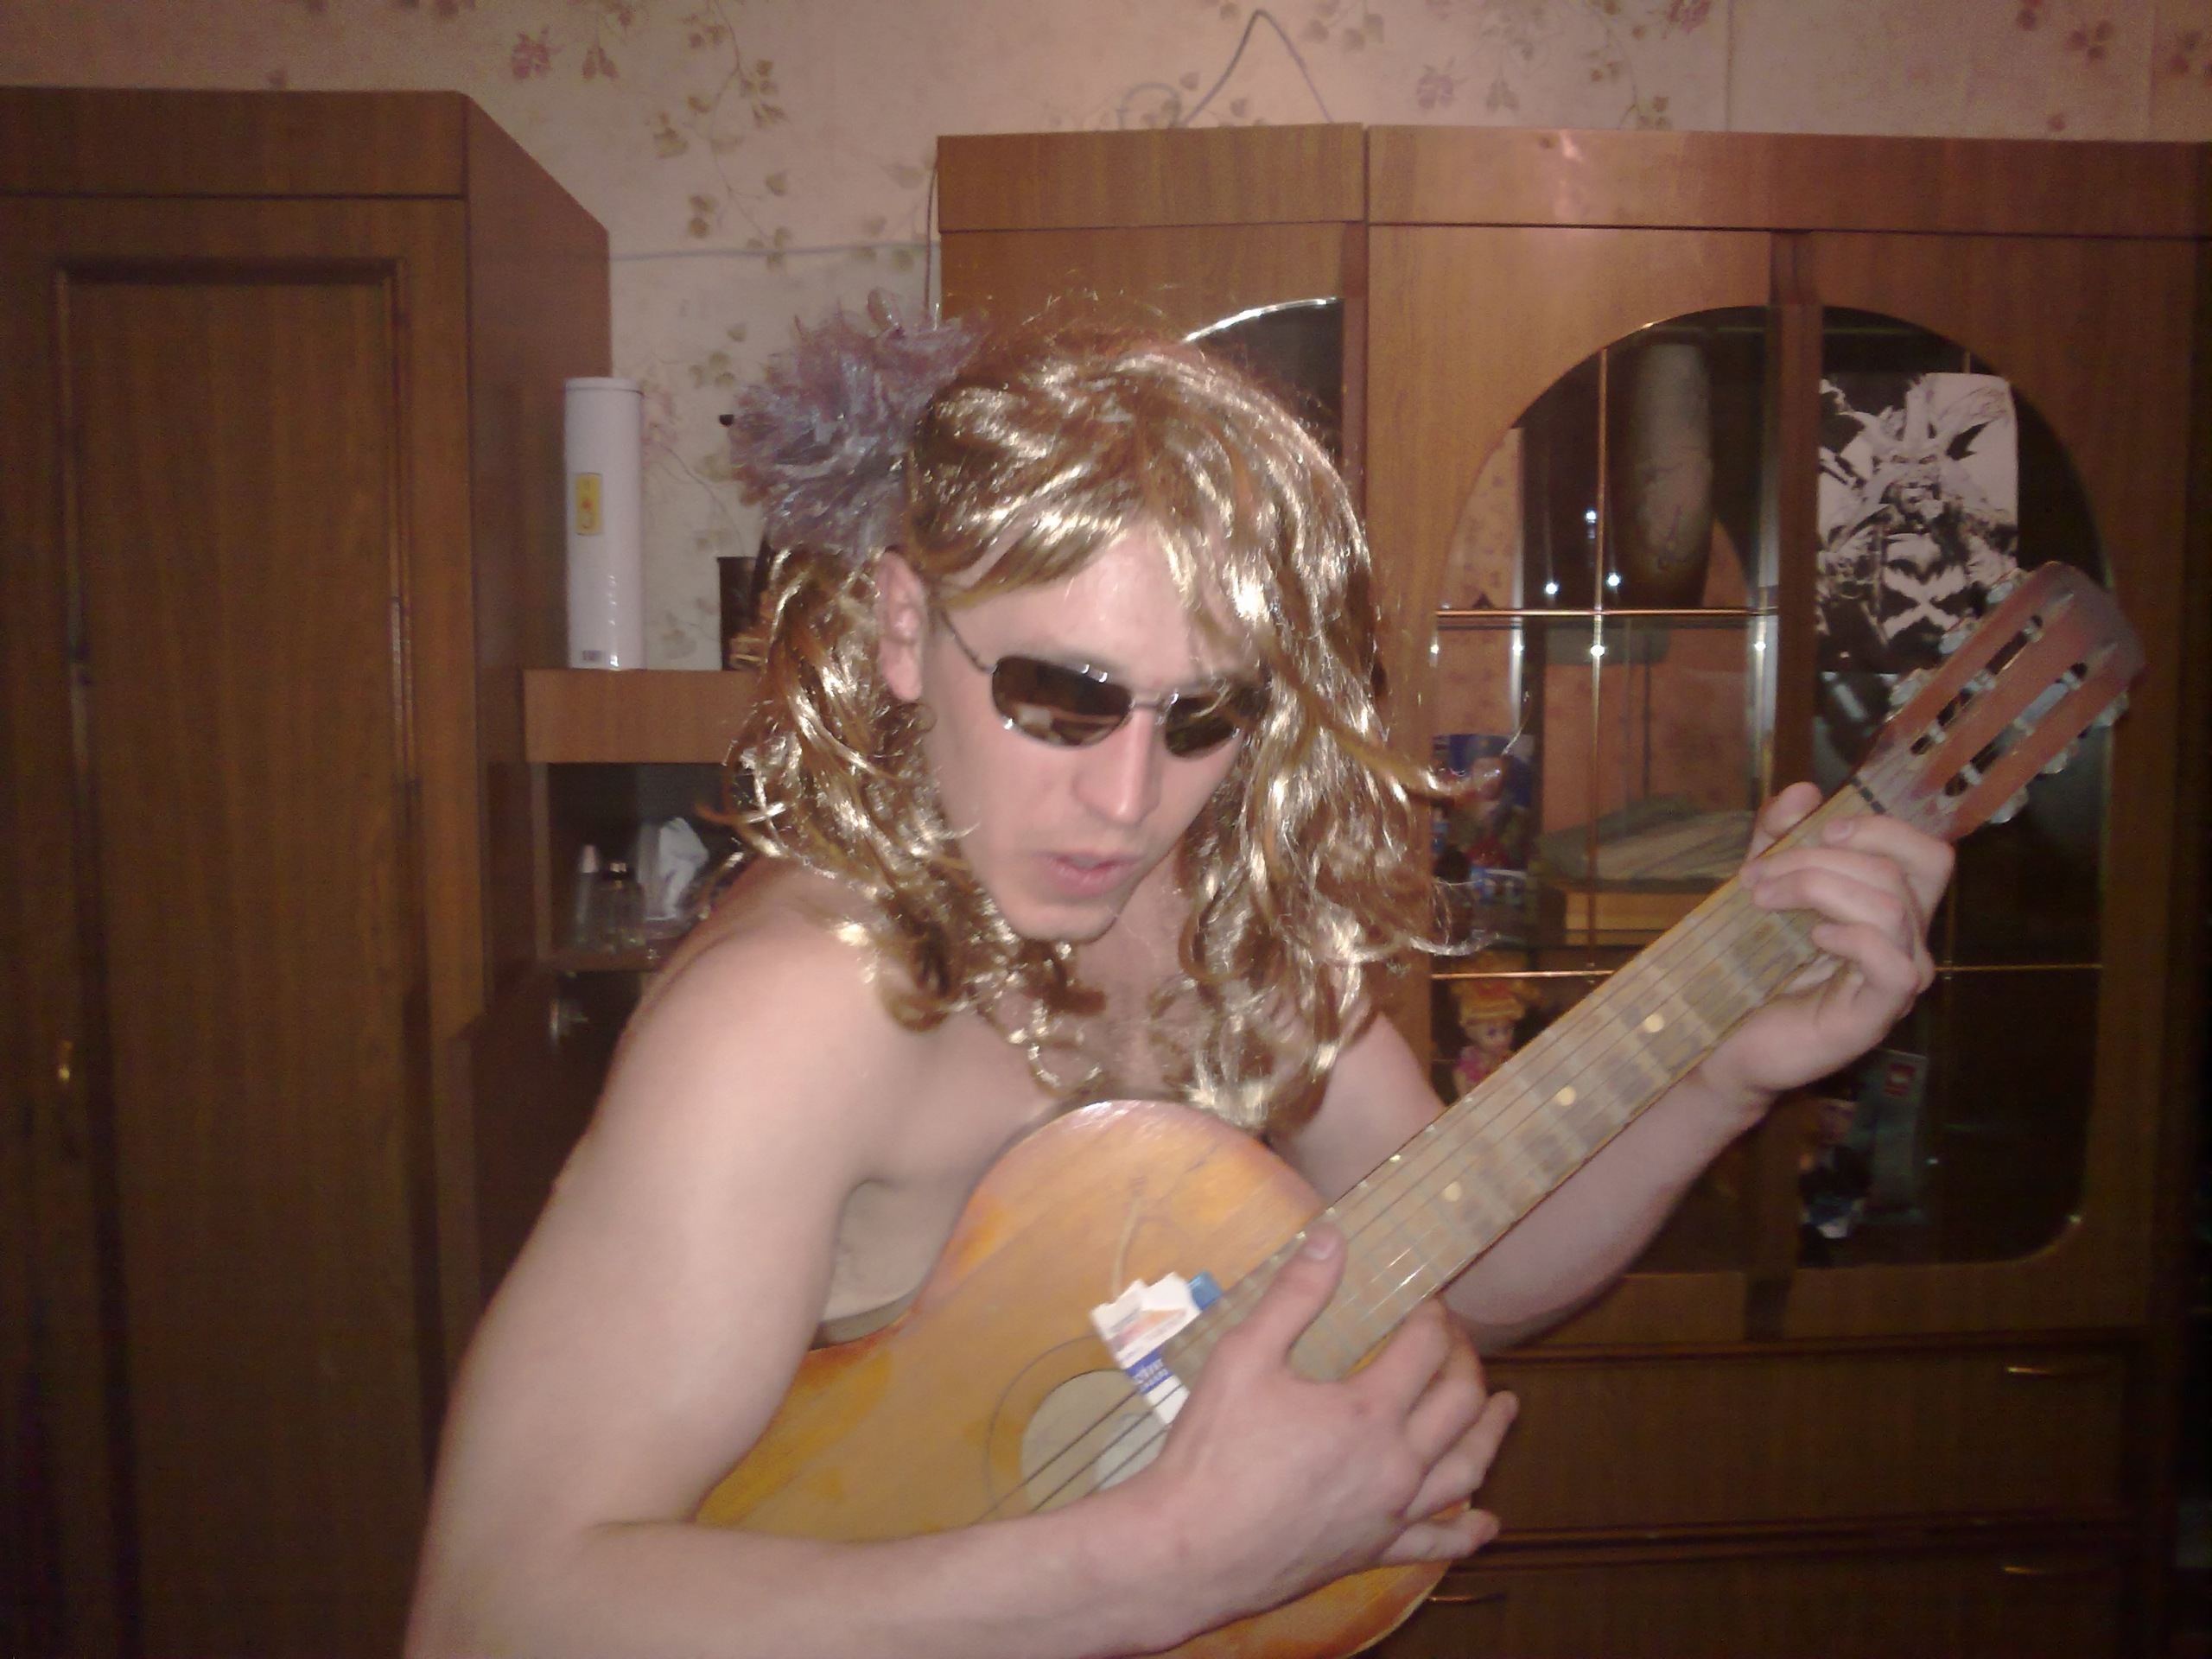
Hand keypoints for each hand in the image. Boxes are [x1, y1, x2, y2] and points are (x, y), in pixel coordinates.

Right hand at [1134, 1225, 1517, 1632]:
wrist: (1192, 1550)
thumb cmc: (1213, 1451)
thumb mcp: (1244, 1358)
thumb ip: (1293, 1297)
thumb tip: (1330, 1238)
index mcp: (1368, 1410)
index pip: (1423, 1349)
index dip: (1432, 1318)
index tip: (1428, 1301)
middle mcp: (1396, 1463)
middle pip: (1457, 1404)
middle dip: (1464, 1363)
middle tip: (1457, 1341)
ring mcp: (1391, 1513)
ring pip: (1464, 1469)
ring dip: (1490, 1433)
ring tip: (1505, 1408)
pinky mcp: (1375, 1552)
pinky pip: (1436, 1542)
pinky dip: (1468, 1531)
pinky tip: (1488, 1524)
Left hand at [1694, 782, 1951, 1110]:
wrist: (1721, 1035)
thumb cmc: (1751, 963)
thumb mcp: (1760, 883)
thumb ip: (1778, 836)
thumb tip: (1806, 791)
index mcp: (1891, 908)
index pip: (1927, 853)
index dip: (1881, 828)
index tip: (1818, 831)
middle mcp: (1906, 943)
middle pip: (1902, 872)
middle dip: (1824, 858)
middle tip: (1761, 875)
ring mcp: (1897, 981)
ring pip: (1891, 908)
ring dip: (1818, 888)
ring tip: (1765, 901)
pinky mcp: (1877, 1016)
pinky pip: (1892, 963)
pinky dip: (1852, 937)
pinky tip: (1815, 937)